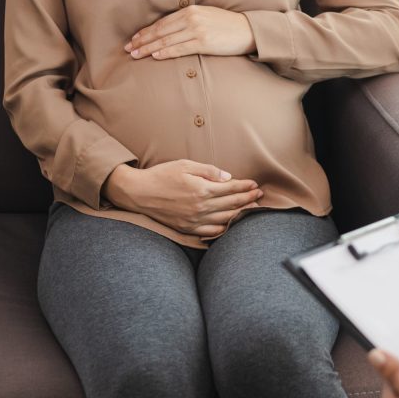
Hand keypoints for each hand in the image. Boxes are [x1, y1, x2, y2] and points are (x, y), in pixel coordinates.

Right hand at [103, 160, 263, 238]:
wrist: (139, 193)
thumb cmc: (162, 175)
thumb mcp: (185, 165)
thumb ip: (209, 171)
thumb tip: (228, 177)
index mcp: (202, 190)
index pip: (231, 189)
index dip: (245, 186)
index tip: (255, 184)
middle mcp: (200, 207)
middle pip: (231, 204)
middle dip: (247, 199)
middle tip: (259, 196)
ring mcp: (194, 220)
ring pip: (224, 219)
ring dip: (240, 214)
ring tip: (251, 209)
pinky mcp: (187, 228)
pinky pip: (210, 232)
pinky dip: (223, 229)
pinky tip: (230, 225)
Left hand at [124, 5, 255, 59]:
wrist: (248, 30)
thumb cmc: (227, 25)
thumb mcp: (206, 16)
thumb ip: (189, 20)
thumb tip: (171, 30)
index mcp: (190, 10)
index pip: (162, 22)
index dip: (146, 31)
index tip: (134, 39)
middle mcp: (192, 18)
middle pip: (160, 31)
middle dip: (142, 40)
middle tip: (128, 48)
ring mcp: (198, 30)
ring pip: (166, 40)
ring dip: (149, 48)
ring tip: (136, 55)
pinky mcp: (204, 42)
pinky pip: (180, 48)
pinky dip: (166, 52)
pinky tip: (155, 56)